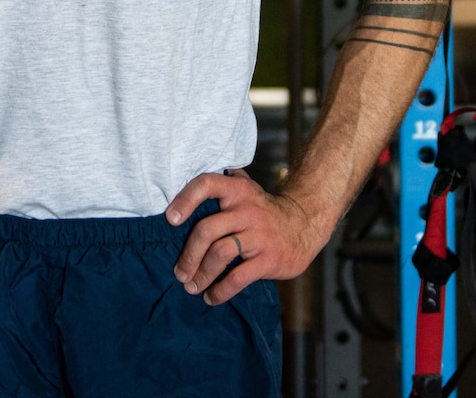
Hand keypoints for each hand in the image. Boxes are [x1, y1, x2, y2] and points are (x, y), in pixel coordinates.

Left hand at [166, 169, 328, 305]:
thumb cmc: (265, 209)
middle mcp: (247, 210)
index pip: (206, 184)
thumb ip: (222, 183)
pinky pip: (238, 277)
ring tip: (191, 287)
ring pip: (220, 253)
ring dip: (201, 274)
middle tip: (179, 273)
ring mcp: (259, 235)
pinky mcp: (269, 259)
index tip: (169, 219)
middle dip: (188, 255)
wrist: (305, 224)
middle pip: (207, 229)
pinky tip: (211, 297)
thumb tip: (185, 177)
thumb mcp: (247, 189)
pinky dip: (220, 290)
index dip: (185, 200)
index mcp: (238, 190)